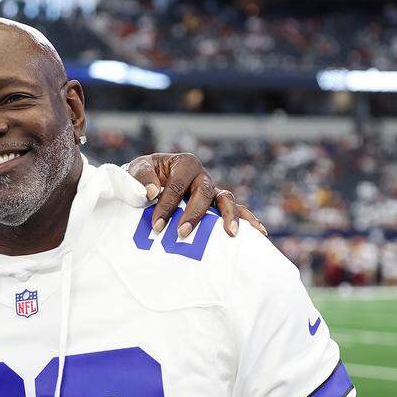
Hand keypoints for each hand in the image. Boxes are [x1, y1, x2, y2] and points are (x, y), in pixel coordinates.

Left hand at [128, 153, 266, 239]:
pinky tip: (259, 232)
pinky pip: (234, 210)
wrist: (147, 182)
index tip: (156, 225)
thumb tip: (152, 192)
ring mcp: (211, 191)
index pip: (177, 185)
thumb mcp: (137, 169)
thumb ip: (141, 177)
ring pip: (226, 200)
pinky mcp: (215, 205)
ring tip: (231, 233)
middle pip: (204, 192)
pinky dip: (248, 219)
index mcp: (183, 163)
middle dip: (194, 214)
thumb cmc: (142, 176)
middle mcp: (201, 176)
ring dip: (229, 216)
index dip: (167, 205)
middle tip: (181, 233)